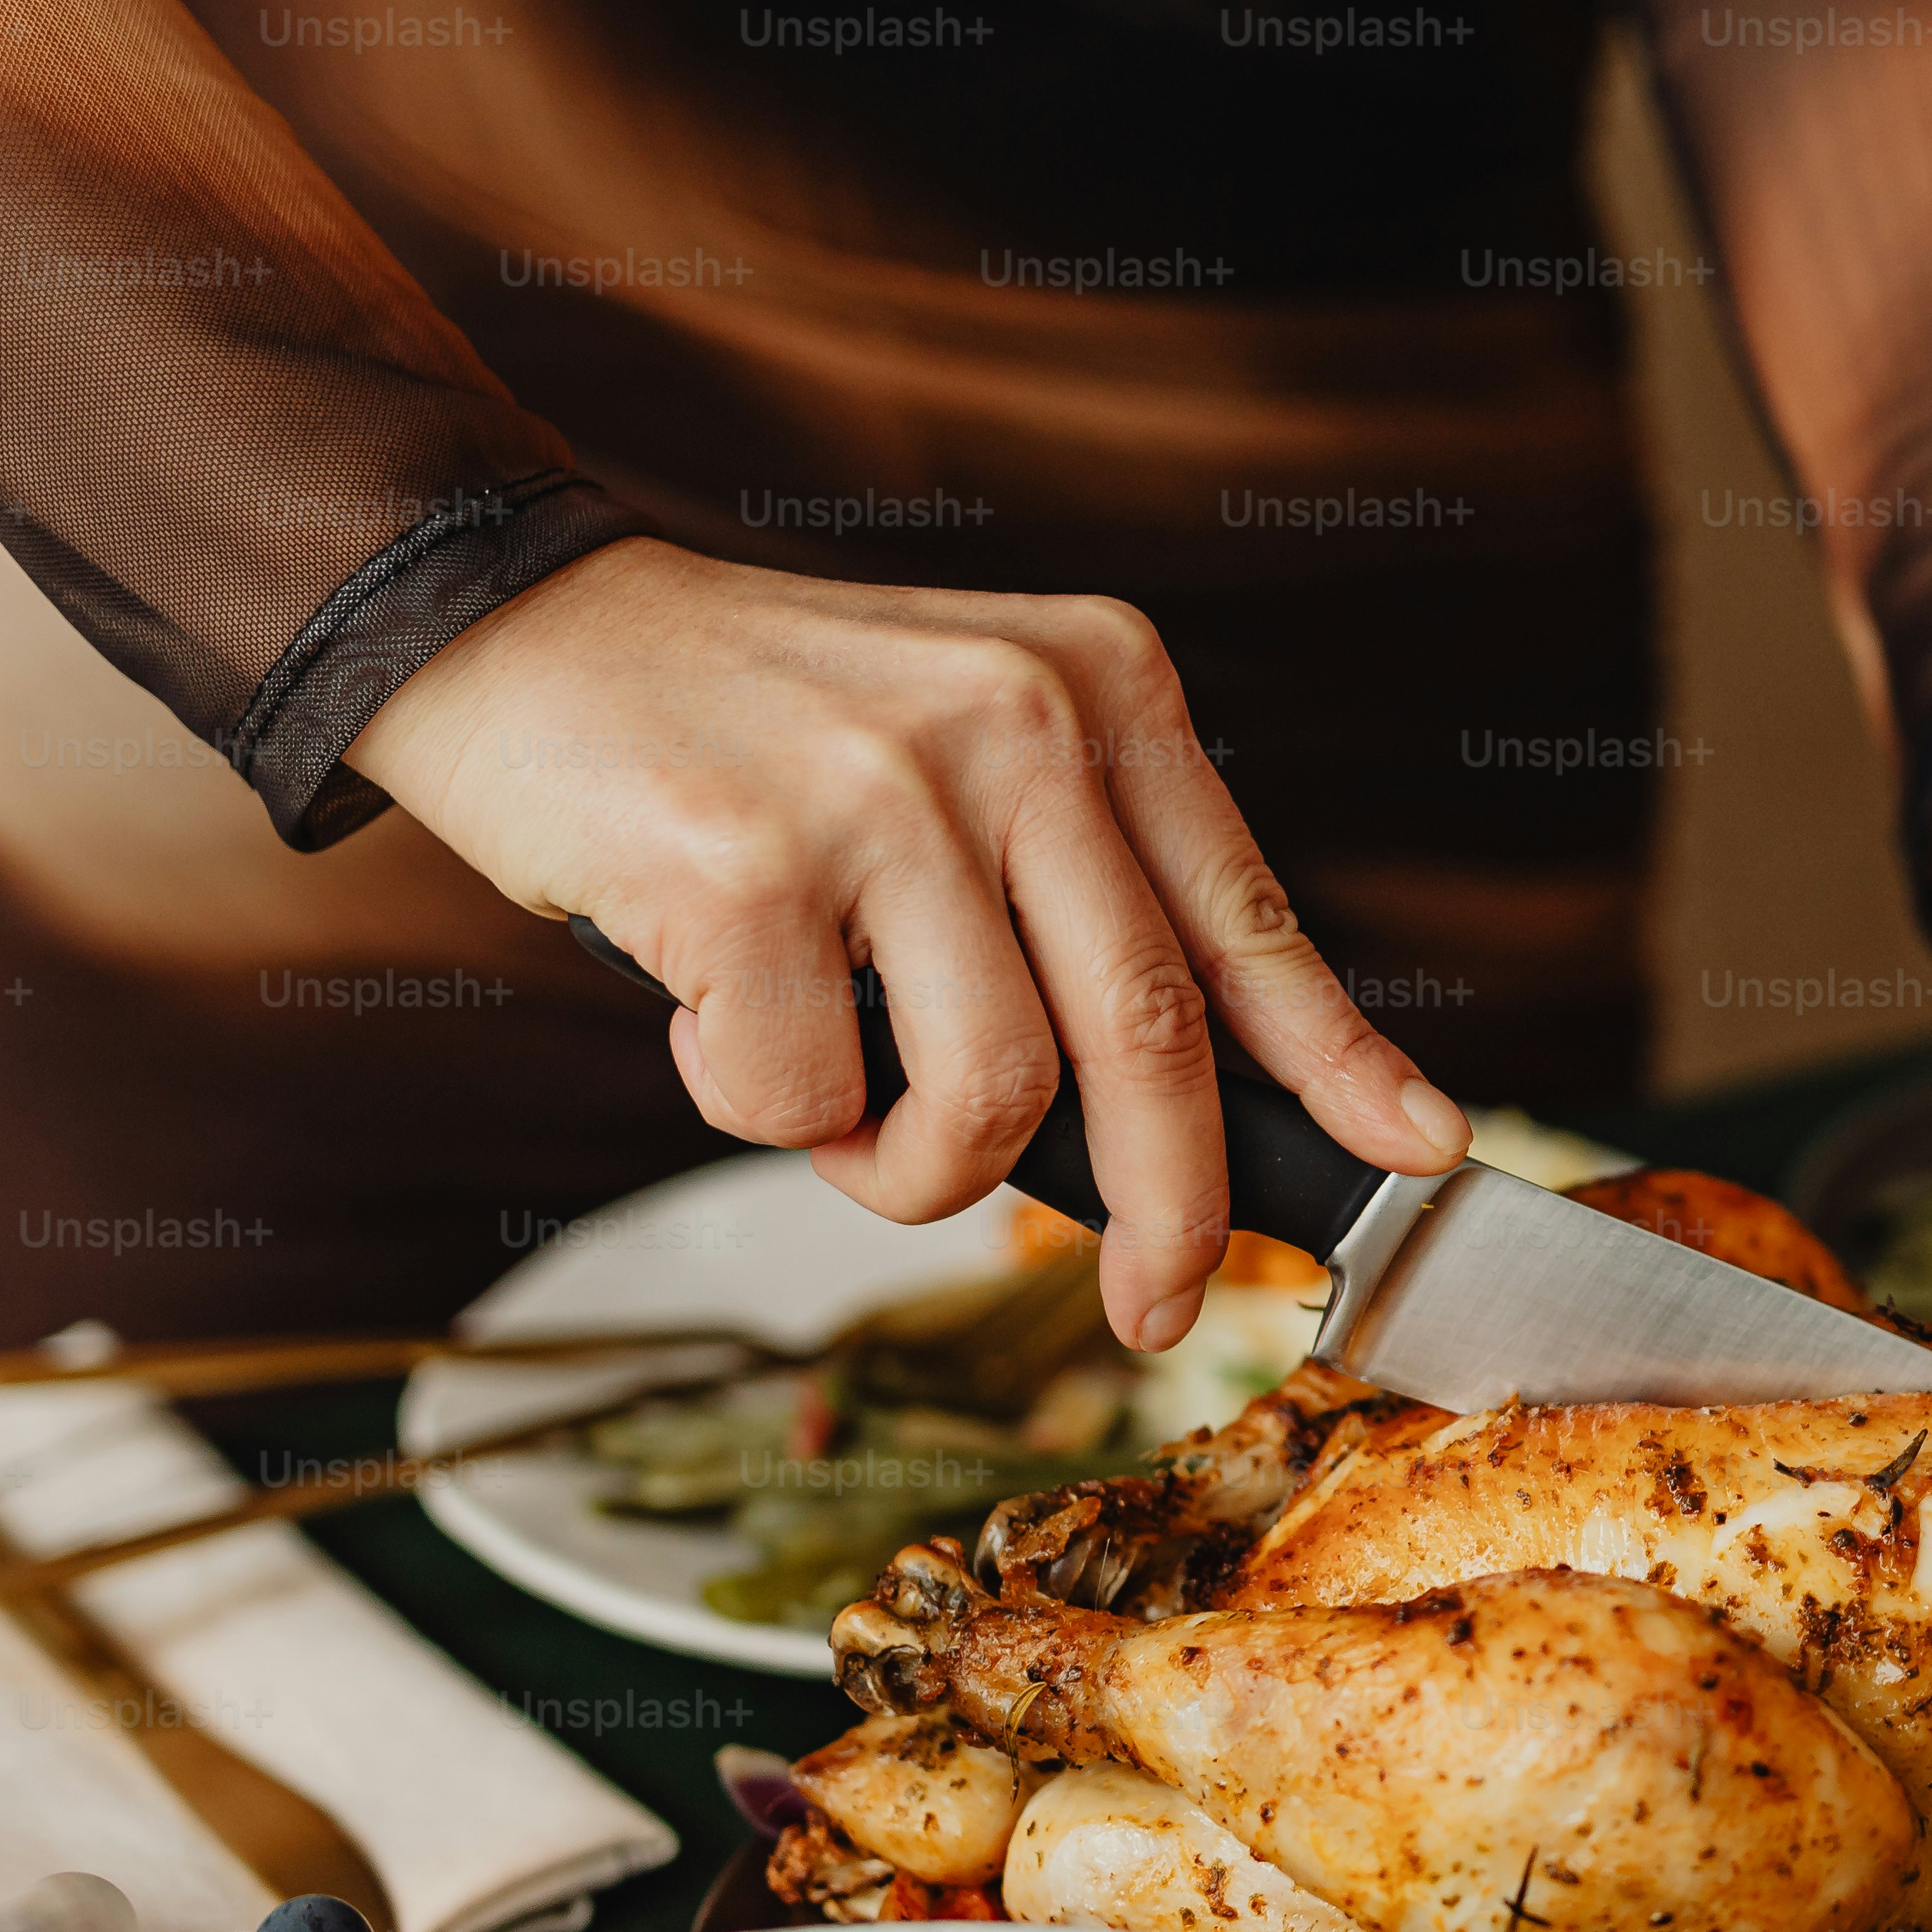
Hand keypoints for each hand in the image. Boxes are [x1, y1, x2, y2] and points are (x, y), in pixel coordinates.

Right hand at [349, 540, 1466, 1349]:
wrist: (516, 627)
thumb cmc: (757, 737)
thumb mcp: (974, 757)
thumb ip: (1093, 901)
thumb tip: (1223, 1106)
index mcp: (1102, 691)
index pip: (1255, 923)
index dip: (1340, 1069)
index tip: (1415, 1159)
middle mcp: (1020, 723)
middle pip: (1151, 1041)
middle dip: (1167, 1215)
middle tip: (1153, 1304)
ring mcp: (885, 792)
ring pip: (989, 1099)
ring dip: (910, 1167)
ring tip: (839, 1101)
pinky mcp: (748, 866)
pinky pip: (803, 1101)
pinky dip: (758, 1108)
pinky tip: (712, 1010)